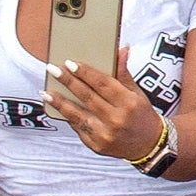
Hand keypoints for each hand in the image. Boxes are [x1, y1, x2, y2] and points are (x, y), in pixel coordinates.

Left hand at [46, 57, 160, 161]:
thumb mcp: (137, 93)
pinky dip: (67, 117)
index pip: (103, 84)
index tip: (70, 63)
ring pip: (77, 115)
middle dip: (68, 82)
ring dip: (60, 102)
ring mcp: (105, 135)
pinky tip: (57, 107)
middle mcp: (116, 119)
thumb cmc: (142, 116)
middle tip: (53, 70)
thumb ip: (124, 73)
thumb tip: (122, 49)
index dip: (85, 73)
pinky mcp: (97, 146)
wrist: (149, 146)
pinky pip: (78, 128)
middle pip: (87, 97)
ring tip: (46, 92)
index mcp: (128, 103)